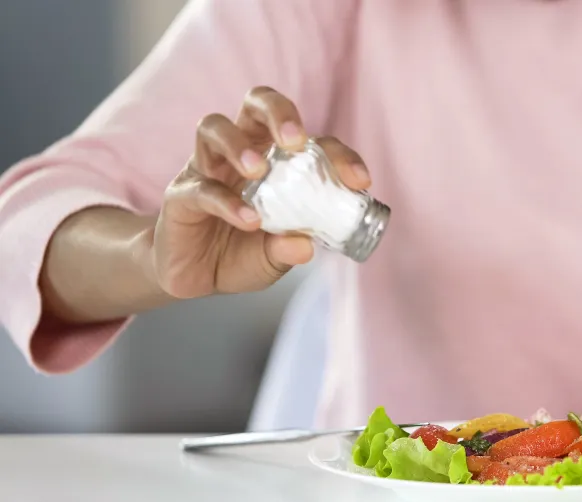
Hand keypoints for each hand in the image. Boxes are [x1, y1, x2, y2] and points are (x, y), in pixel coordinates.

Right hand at [153, 86, 371, 298]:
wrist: (196, 278)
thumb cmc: (242, 254)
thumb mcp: (275, 258)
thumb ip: (289, 249)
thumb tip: (306, 246)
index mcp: (277, 160)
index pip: (312, 141)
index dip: (339, 155)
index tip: (359, 180)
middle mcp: (242, 152)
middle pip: (256, 104)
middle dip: (278, 112)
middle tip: (295, 140)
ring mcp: (208, 168)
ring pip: (214, 128)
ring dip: (238, 145)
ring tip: (257, 170)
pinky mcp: (182, 194)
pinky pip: (201, 187)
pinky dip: (226, 202)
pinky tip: (248, 220)